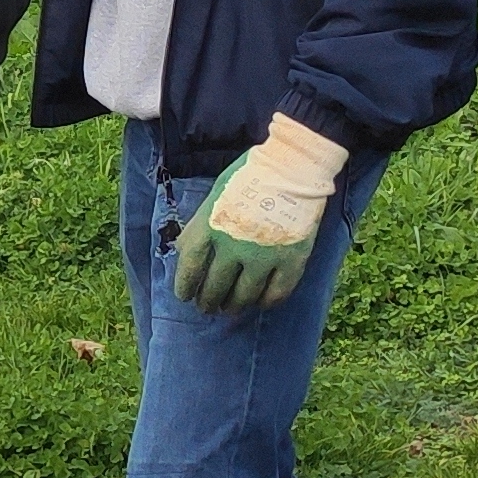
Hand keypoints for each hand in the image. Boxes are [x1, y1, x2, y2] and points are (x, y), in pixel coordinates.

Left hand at [175, 116, 349, 311]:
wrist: (292, 168)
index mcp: (209, 229)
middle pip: (215, 287)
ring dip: (234, 306)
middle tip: (208, 307)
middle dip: (208, 301)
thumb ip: (200, 226)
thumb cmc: (248, 177)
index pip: (189, 269)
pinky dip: (266, 302)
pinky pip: (276, 293)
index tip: (185, 297)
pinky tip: (260, 303)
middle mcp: (232, 248)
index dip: (185, 287)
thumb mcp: (213, 198)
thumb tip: (186, 252)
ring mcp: (263, 258)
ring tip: (230, 308)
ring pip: (244, 295)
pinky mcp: (291, 262)